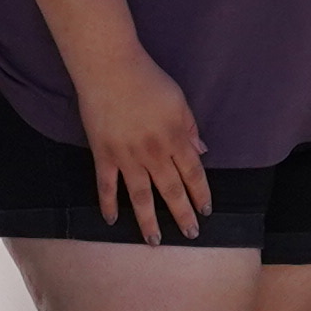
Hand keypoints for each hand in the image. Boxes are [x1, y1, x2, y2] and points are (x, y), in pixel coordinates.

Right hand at [73, 49, 213, 240]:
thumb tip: (201, 152)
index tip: (206, 210)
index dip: (201, 194)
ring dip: (149, 221)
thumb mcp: (179, 101)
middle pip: (172, 191)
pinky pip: (106, 186)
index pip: (193, 174)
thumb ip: (190, 128)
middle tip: (190, 234)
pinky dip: (108, 204)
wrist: (110, 69)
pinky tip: (112, 221)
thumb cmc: (148, 79)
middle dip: (183, 215)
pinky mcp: (104, 155)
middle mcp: (154, 154)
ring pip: (141, 197)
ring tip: (155, 241)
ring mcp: (127, 157)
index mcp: (175, 139)